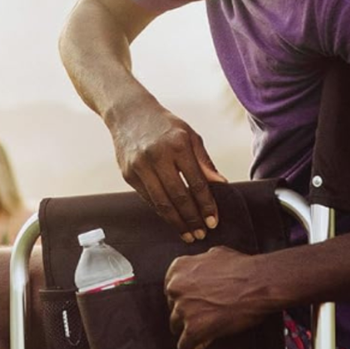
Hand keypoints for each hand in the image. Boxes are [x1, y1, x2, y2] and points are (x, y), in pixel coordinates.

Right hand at [109, 104, 224, 242]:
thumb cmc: (165, 126)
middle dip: (192, 219)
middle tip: (202, 234)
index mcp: (178, 144)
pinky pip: (148, 199)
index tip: (213, 221)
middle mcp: (158, 156)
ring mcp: (140, 166)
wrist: (129, 113)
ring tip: (188, 235)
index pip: (196, 182)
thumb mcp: (189, 136)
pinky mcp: (128, 174)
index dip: (206, 205)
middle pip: (178, 196)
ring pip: (161, 202)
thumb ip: (204, 162)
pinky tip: (172, 220)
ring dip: (176, 222)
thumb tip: (222, 185)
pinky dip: (161, 212)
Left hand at [165, 246, 271, 348]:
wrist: (260, 283)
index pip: (171, 289)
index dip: (184, 298)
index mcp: (179, 269)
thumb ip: (200, 263)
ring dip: (189, 329)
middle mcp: (175, 288)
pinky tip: (201, 345)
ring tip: (206, 330)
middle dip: (187, 313)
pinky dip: (192, 347)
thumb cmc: (243, 268)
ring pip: (176, 326)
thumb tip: (199, 268)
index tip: (195, 303)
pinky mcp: (193, 329)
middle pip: (173, 308)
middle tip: (205, 315)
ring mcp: (183, 309)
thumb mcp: (216, 254)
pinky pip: (184, 345)